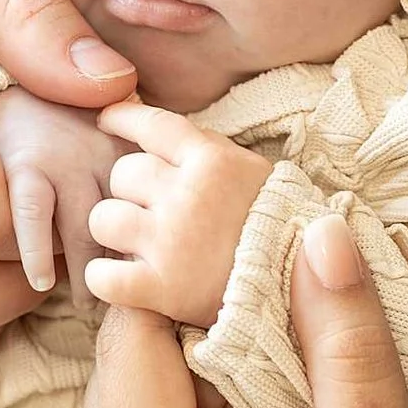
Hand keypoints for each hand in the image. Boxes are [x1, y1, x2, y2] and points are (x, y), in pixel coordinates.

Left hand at [82, 213, 407, 407]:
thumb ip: (348, 356)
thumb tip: (318, 236)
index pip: (134, 342)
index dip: (189, 288)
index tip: (255, 264)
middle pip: (120, 364)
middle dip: (189, 326)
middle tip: (273, 309)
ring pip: (125, 391)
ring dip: (189, 365)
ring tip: (274, 368)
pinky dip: (185, 405)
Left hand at [84, 101, 271, 325]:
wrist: (305, 285)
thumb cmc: (279, 225)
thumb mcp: (253, 172)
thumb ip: (206, 149)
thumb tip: (154, 128)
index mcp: (213, 162)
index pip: (152, 125)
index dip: (120, 119)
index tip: (105, 120)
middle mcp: (188, 196)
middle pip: (122, 173)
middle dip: (129, 190)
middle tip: (148, 209)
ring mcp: (172, 242)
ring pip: (103, 219)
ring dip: (114, 231)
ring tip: (137, 243)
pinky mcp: (162, 288)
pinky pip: (102, 275)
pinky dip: (103, 277)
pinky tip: (118, 277)